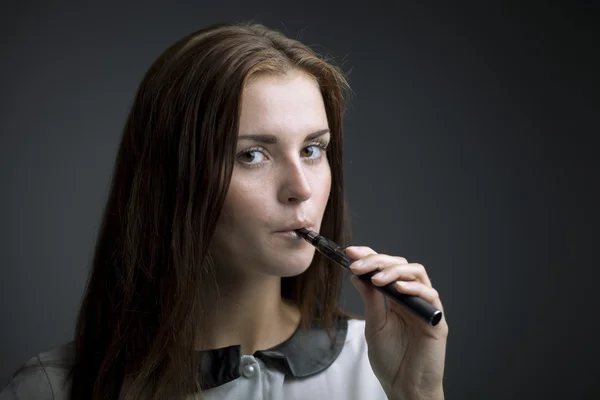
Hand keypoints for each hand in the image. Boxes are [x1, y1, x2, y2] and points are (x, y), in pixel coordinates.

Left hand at [347, 246, 447, 399]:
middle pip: (400, 265)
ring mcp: (425, 307)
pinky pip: (430, 296)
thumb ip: (370, 301)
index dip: (370, 256)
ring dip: (394, 271)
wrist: (405, 387)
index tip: (350, 253)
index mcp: (395, 298)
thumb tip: (358, 276)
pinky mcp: (437, 320)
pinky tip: (398, 289)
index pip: (384, 269)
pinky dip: (415, 288)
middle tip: (358, 265)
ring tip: (376, 278)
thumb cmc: (391, 361)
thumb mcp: (374, 326)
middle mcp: (411, 298)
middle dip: (377, 261)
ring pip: (416, 273)